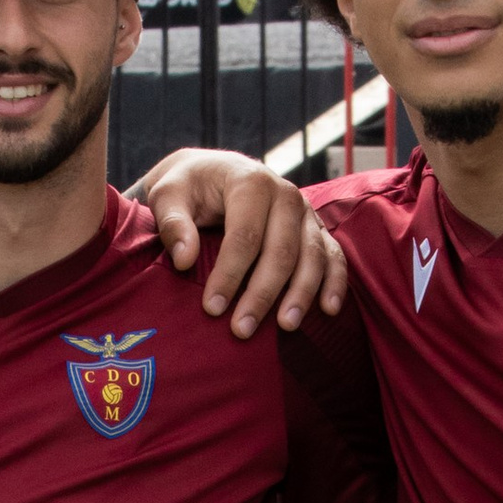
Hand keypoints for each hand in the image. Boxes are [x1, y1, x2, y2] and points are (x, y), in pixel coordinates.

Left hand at [136, 148, 347, 334]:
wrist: (212, 173)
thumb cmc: (188, 188)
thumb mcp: (168, 195)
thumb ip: (173, 223)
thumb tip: (184, 259)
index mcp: (250, 182)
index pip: (244, 235)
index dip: (229, 274)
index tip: (212, 308)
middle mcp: (285, 194)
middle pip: (281, 250)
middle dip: (262, 293)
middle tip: (242, 330)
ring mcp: (305, 211)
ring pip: (312, 255)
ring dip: (301, 294)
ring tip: (286, 327)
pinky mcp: (315, 228)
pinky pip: (333, 255)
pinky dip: (334, 282)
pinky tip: (328, 310)